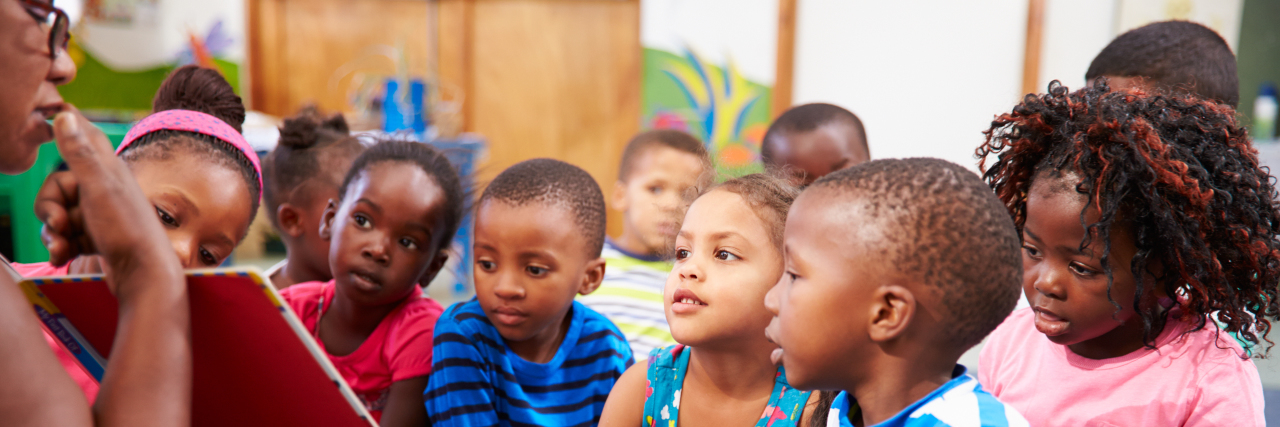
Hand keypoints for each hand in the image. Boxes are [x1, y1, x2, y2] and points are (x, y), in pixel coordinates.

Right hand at [33, 107, 179, 291]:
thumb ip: (81, 154)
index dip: (65, 128)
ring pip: (59, 215)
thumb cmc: (127, 231)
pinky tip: (62, 258)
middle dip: (49, 210)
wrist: (145, 278)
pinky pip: (67, 236)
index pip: (83, 137)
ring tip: (61, 248)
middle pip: (57, 189)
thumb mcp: (100, 189)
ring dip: (52, 233)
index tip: (48, 116)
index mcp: (109, 170)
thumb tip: (64, 114)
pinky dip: (60, 247)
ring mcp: (100, 215)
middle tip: (58, 225)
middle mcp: (105, 190)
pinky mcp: (97, 238)